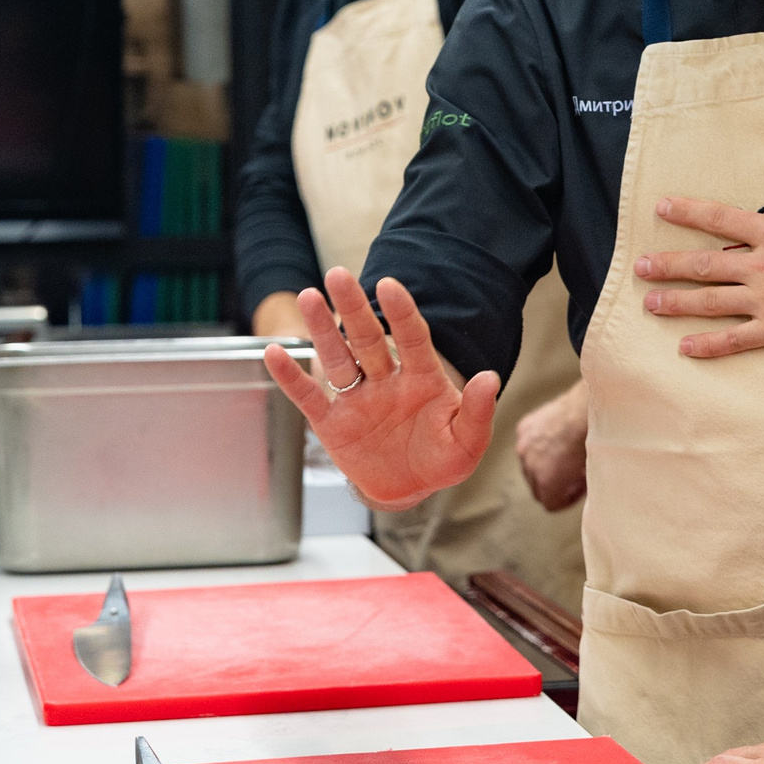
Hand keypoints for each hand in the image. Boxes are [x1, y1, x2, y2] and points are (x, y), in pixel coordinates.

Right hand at [261, 268, 498, 511]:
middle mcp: (387, 380)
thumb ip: (476, 412)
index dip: (401, 312)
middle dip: (353, 307)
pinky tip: (273, 352)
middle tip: (338, 274)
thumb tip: (490, 378)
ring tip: (308, 296)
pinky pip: (309, 397)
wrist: (410, 489)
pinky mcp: (333, 423)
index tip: (388, 285)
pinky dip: (290, 378)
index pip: (412, 338)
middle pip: (368, 338)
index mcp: (422, 378)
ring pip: (338, 358)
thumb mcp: (467, 442)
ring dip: (322, 330)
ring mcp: (358, 399)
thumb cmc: (442, 459)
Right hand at [513, 380, 587, 510]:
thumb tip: (581, 490)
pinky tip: (557, 438)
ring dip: (543, 464)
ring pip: (529, 466)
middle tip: (570, 476)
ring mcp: (524, 446)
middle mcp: (529, 466)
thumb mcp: (592, 472)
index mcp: (547, 482)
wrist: (586, 408)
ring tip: (563, 455)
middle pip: (536, 488)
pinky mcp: (524, 428)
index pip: (550, 504)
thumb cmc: (594, 439)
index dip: (565, 500)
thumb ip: (580, 488)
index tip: (575, 491)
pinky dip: (539, 444)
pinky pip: (528, 444)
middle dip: (553, 484)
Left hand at [637, 142, 763, 364]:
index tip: (661, 208)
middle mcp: (763, 266)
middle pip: (705, 264)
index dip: (687, 212)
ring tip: (650, 303)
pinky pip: (735, 339)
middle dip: (669, 265)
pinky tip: (685, 347)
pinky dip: (708, 345)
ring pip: (711, 301)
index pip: (720, 219)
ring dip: (677, 302)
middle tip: (640, 266)